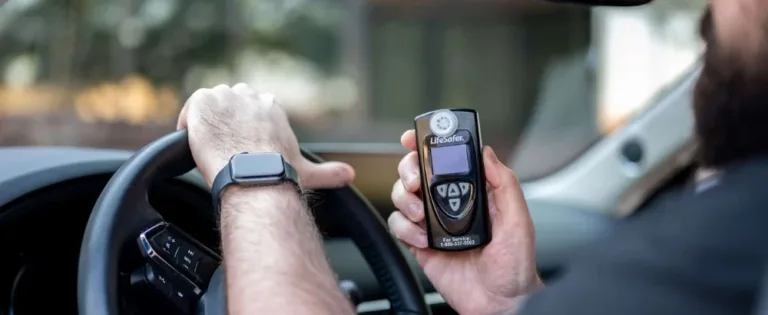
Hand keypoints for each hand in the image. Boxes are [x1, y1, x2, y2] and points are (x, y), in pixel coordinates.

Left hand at [176, 83, 354, 188]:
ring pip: (210, 107)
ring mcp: (224, 96)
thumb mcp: (307, 172)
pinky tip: (196, 145)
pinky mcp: (203, 102)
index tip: (242, 148)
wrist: (253, 174)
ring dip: (208, 125)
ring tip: (210, 150)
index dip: (243, 129)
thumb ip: (328, 173)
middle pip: (230, 104)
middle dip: (226, 123)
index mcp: (271, 106)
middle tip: (224, 150)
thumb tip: (350, 176)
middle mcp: (249, 95)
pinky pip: (190, 111)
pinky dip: (189, 127)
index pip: (251, 109)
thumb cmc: (279, 174)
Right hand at [388, 130, 542, 314]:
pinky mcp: (421, 245)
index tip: (415, 138)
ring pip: (403, 196)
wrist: (499, 305)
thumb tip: (488, 154)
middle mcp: (451, 204)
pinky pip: (399, 226)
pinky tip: (422, 239)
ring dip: (405, 200)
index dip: (428, 145)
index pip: (448, 159)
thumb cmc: (515, 268)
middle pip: (416, 173)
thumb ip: (505, 184)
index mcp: (474, 193)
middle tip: (415, 182)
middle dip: (408, 171)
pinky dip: (403, 228)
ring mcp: (434, 224)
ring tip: (421, 216)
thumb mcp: (519, 221)